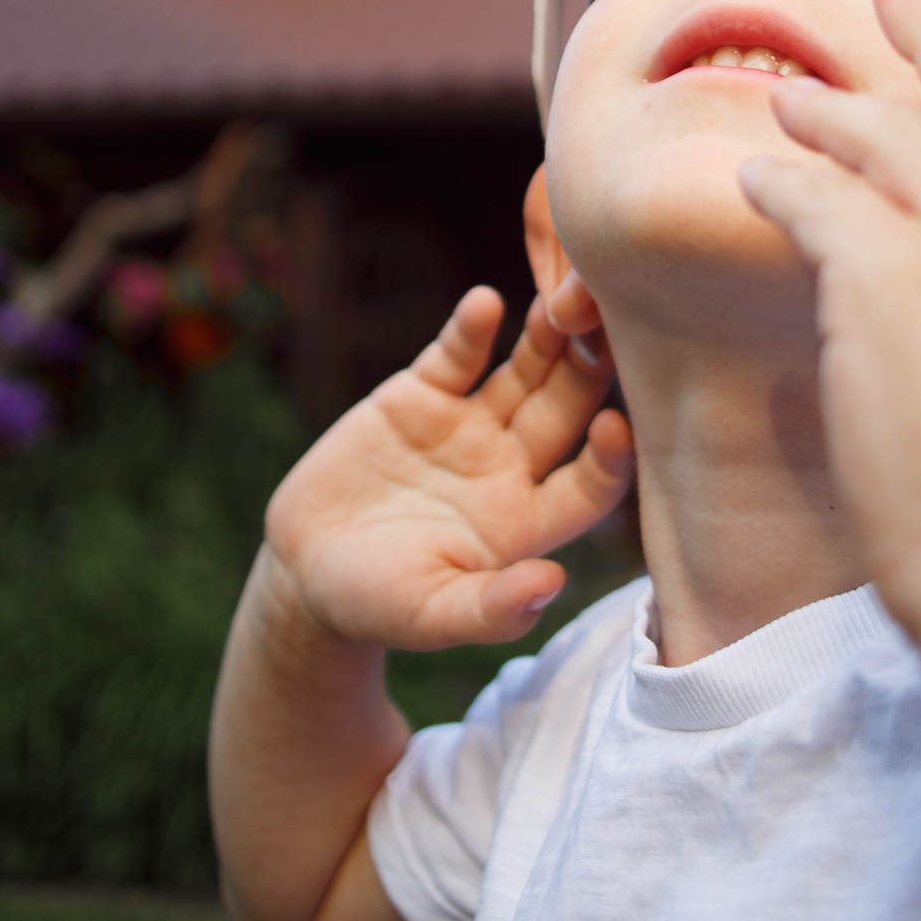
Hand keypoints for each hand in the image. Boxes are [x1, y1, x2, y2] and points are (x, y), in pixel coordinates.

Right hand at [262, 283, 634, 650]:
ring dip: (544, 340)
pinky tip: (484, 304)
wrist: (305, 566)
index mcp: (528, 522)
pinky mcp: (422, 394)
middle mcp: (512, 466)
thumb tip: (552, 586)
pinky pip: (457, 355)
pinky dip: (471, 330)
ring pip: (523, 372)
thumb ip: (491, 609)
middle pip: (566, 411)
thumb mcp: (432, 617)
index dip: (609, 460)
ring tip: (556, 305)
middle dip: (588, 372)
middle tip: (604, 332)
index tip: (616, 428)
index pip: (591, 486)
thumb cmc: (376, 606)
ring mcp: (470, 424)